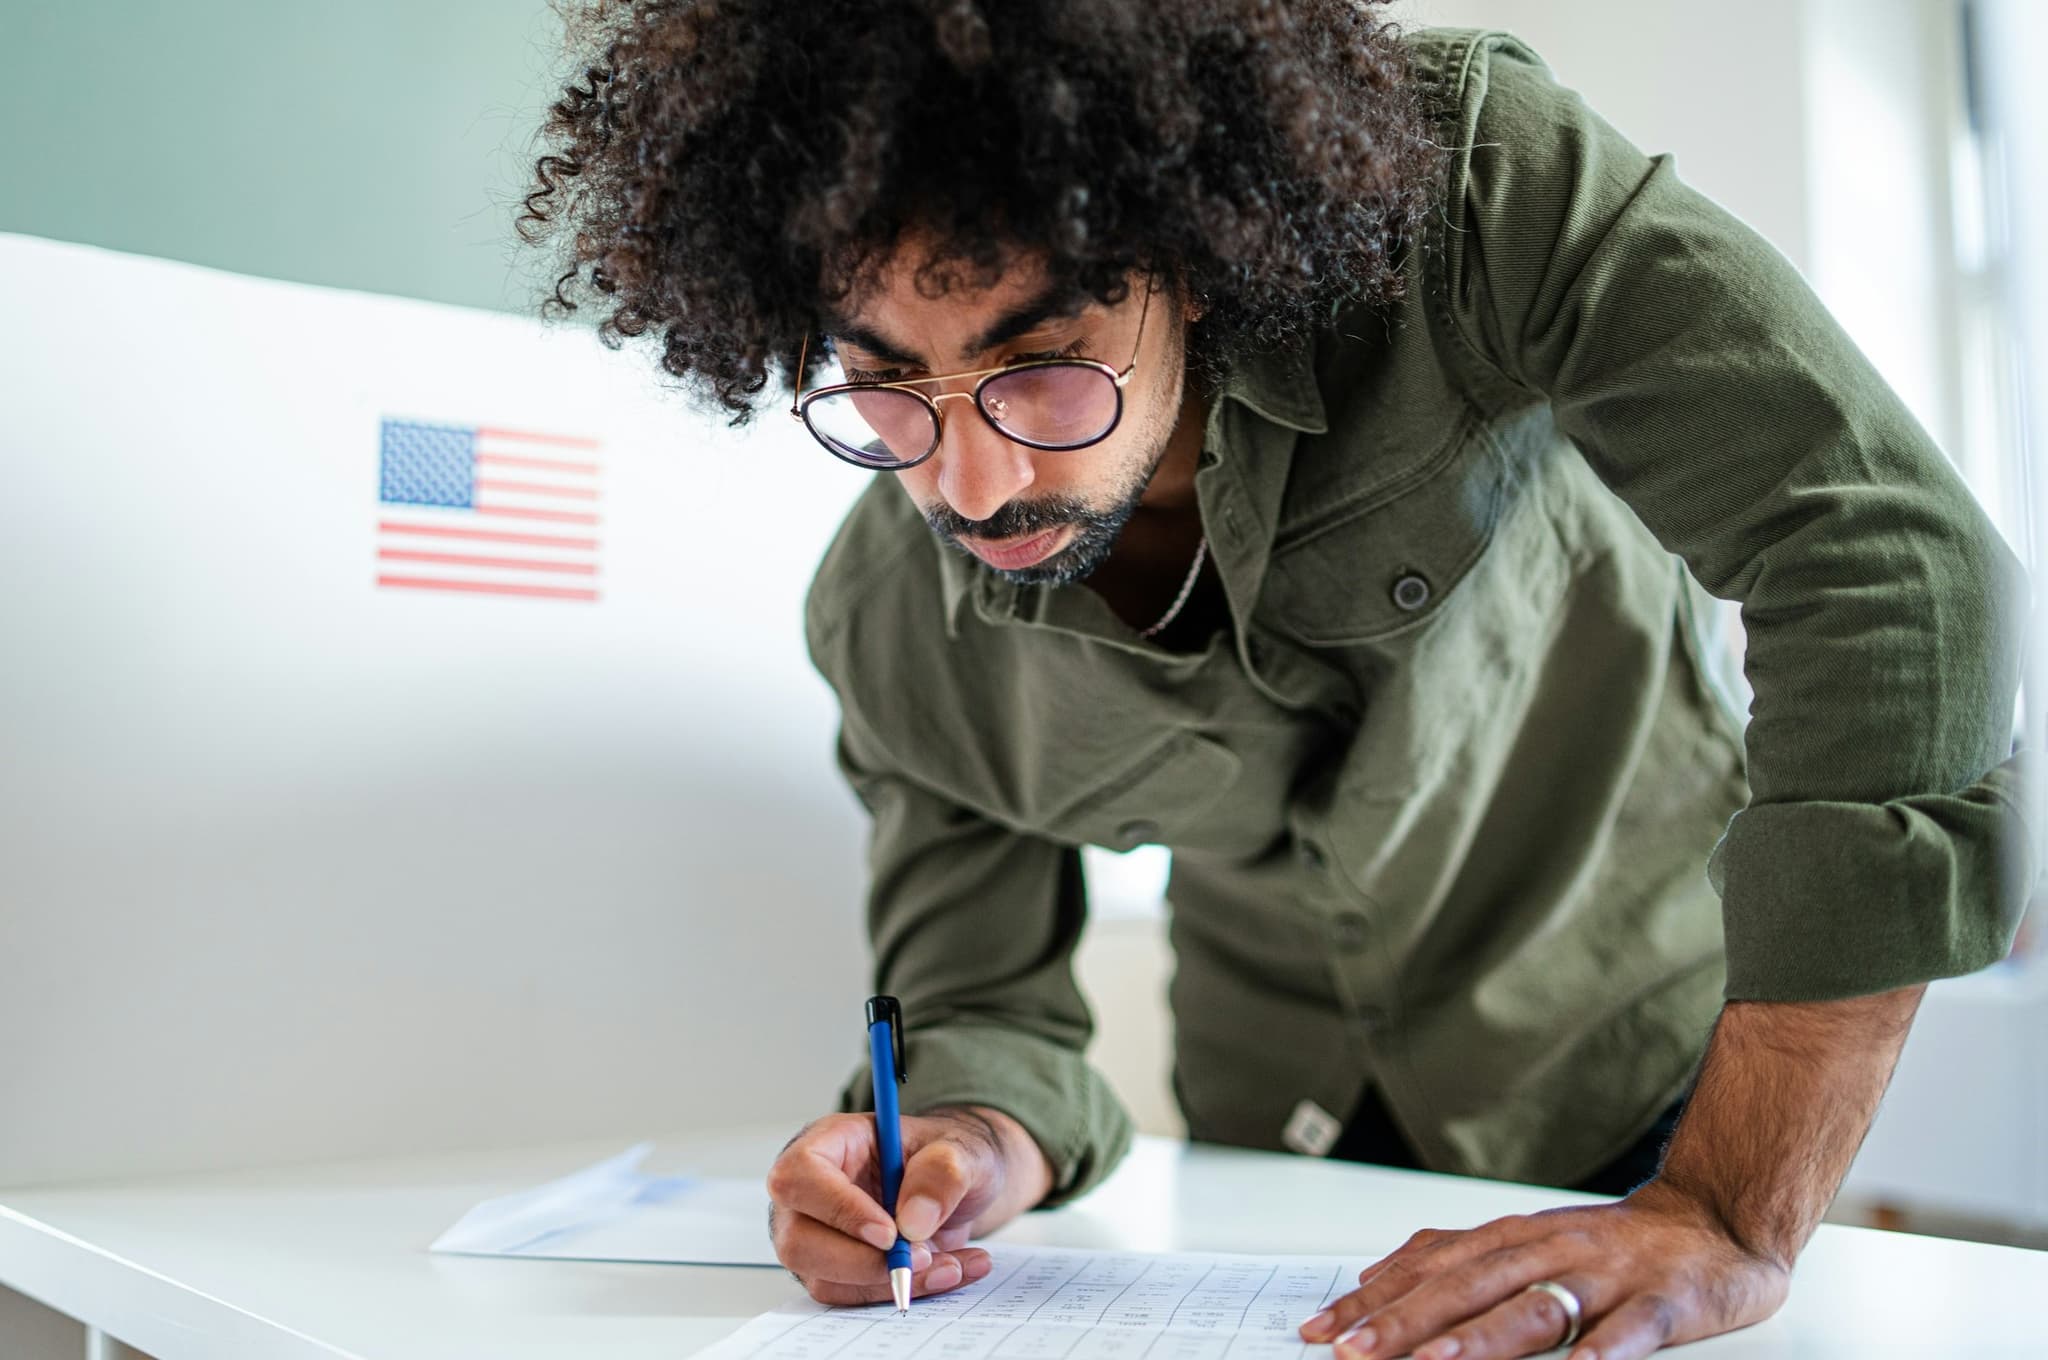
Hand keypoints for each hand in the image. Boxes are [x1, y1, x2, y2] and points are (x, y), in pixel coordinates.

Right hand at [766, 1105, 1051, 1305]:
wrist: (960, 1187)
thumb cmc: (946, 1157)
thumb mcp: (961, 1148)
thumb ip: (943, 1172)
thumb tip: (914, 1222)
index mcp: (831, 1142)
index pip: (799, 1176)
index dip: (837, 1208)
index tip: (890, 1233)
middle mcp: (812, 1193)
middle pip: (798, 1241)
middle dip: (862, 1262)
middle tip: (922, 1257)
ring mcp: (817, 1237)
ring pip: (825, 1280)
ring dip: (891, 1283)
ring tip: (951, 1265)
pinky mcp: (836, 1272)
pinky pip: (856, 1298)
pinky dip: (905, 1292)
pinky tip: (948, 1271)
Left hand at [1296, 1180, 1790, 1359]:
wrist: (1715, 1220)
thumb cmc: (1612, 1244)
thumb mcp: (1524, 1240)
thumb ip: (1453, 1256)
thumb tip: (1374, 1276)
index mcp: (1512, 1239)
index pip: (1429, 1269)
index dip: (1373, 1300)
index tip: (1321, 1329)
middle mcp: (1549, 1250)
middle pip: (1468, 1287)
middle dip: (1406, 1321)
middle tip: (1354, 1351)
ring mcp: (1606, 1275)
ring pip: (1537, 1307)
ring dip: (1484, 1337)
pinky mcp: (1663, 1302)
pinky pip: (1632, 1330)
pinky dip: (1606, 1349)